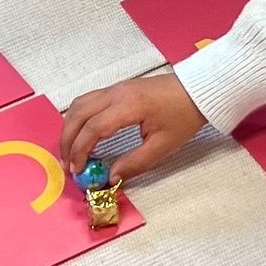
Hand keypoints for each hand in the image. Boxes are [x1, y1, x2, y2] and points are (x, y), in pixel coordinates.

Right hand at [61, 71, 207, 183]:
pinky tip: (81, 133)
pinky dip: (79, 118)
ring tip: (70, 151)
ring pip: (80, 104)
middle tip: (67, 164)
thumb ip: (135, 163)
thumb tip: (111, 177)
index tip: (77, 171)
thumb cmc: (183, 116)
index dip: (80, 151)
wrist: (197, 90)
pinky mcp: (118, 88)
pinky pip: (89, 100)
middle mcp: (117, 93)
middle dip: (68, 140)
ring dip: (70, 127)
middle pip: (79, 114)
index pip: (93, 128)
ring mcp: (116, 87)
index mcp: (128, 106)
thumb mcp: (163, 146)